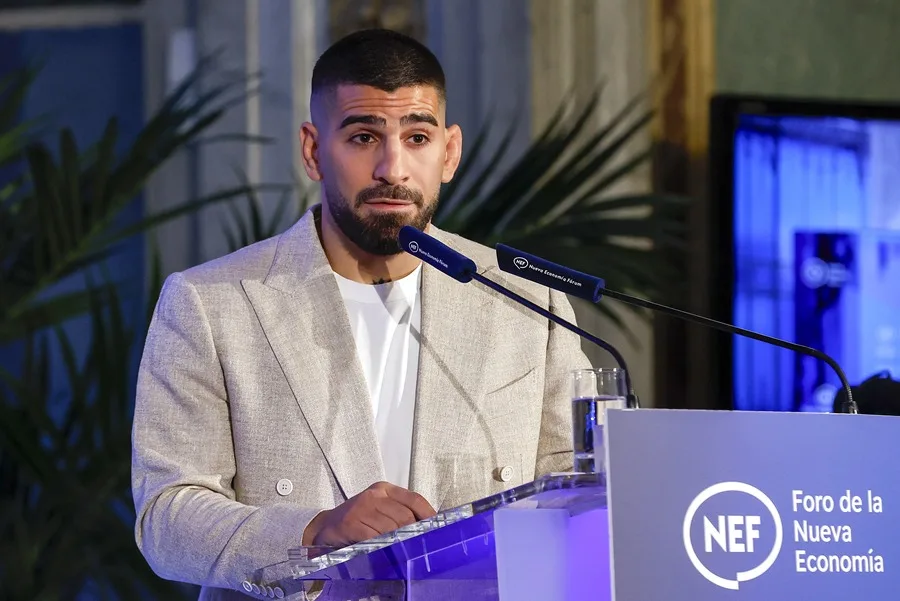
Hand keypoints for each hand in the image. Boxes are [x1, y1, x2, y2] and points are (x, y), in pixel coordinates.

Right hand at [302, 482, 435, 547]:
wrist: (326, 527)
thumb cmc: (358, 519)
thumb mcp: (380, 510)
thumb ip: (401, 513)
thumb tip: (428, 528)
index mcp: (385, 489)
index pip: (415, 499)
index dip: (429, 515)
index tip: (438, 529)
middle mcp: (374, 495)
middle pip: (405, 516)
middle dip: (413, 534)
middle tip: (419, 546)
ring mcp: (361, 507)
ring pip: (391, 528)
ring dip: (398, 543)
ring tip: (402, 551)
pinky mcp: (350, 523)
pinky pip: (374, 537)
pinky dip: (382, 546)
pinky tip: (384, 551)